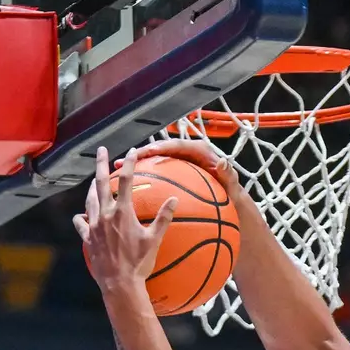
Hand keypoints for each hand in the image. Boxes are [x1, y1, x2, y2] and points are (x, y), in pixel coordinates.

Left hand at [72, 146, 177, 291]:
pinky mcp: (88, 238)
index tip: (131, 151)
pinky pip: (80, 222)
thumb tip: (174, 199)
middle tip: (100, 150)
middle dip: (100, 164)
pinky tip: (83, 215)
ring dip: (92, 187)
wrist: (119, 284)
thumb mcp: (154, 240)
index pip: (125, 181)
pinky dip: (81, 216)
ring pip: (89, 200)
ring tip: (93, 181)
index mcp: (122, 212)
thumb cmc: (139, 263)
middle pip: (100, 183)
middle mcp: (105, 215)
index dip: (128, 163)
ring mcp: (93, 226)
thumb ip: (163, 218)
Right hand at [129, 139, 249, 205]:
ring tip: (116, 168)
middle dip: (142, 154)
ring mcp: (178, 165)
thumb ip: (229, 175)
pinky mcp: (173, 176)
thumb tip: (224, 162)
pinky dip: (142, 180)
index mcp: (199, 152)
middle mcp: (187, 155)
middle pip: (161, 151)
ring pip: (154, 162)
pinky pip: (155, 175)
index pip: (177, 146)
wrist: (229, 203)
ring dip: (136, 165)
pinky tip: (126, 188)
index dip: (162, 147)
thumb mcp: (233, 187)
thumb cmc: (231, 195)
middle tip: (126, 159)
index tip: (149, 151)